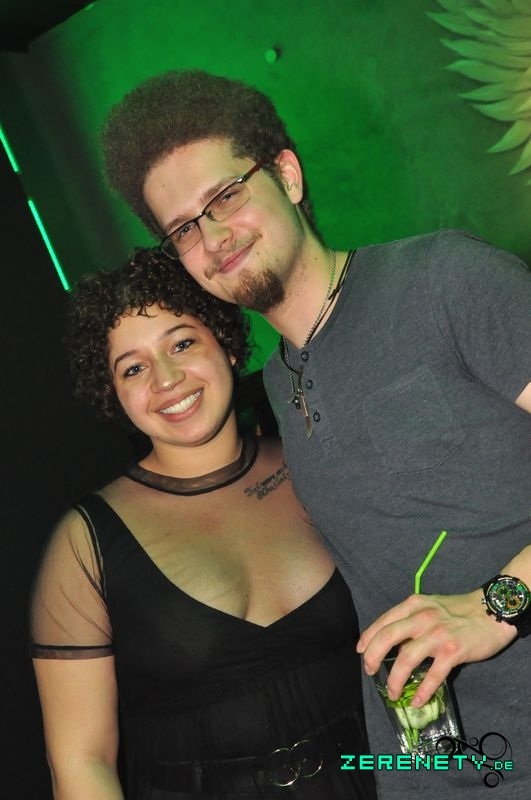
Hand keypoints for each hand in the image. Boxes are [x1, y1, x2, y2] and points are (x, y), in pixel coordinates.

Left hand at [356, 590, 516, 706]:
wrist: (491, 611)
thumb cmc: (459, 610)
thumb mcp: (430, 607)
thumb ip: (412, 621)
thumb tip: (396, 646)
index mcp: (414, 605)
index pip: (384, 621)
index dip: (368, 638)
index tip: (361, 651)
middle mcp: (422, 617)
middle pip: (387, 637)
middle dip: (372, 657)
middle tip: (370, 671)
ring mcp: (438, 634)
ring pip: (406, 658)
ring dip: (394, 679)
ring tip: (392, 693)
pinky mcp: (453, 651)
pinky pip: (433, 674)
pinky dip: (423, 691)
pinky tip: (417, 701)